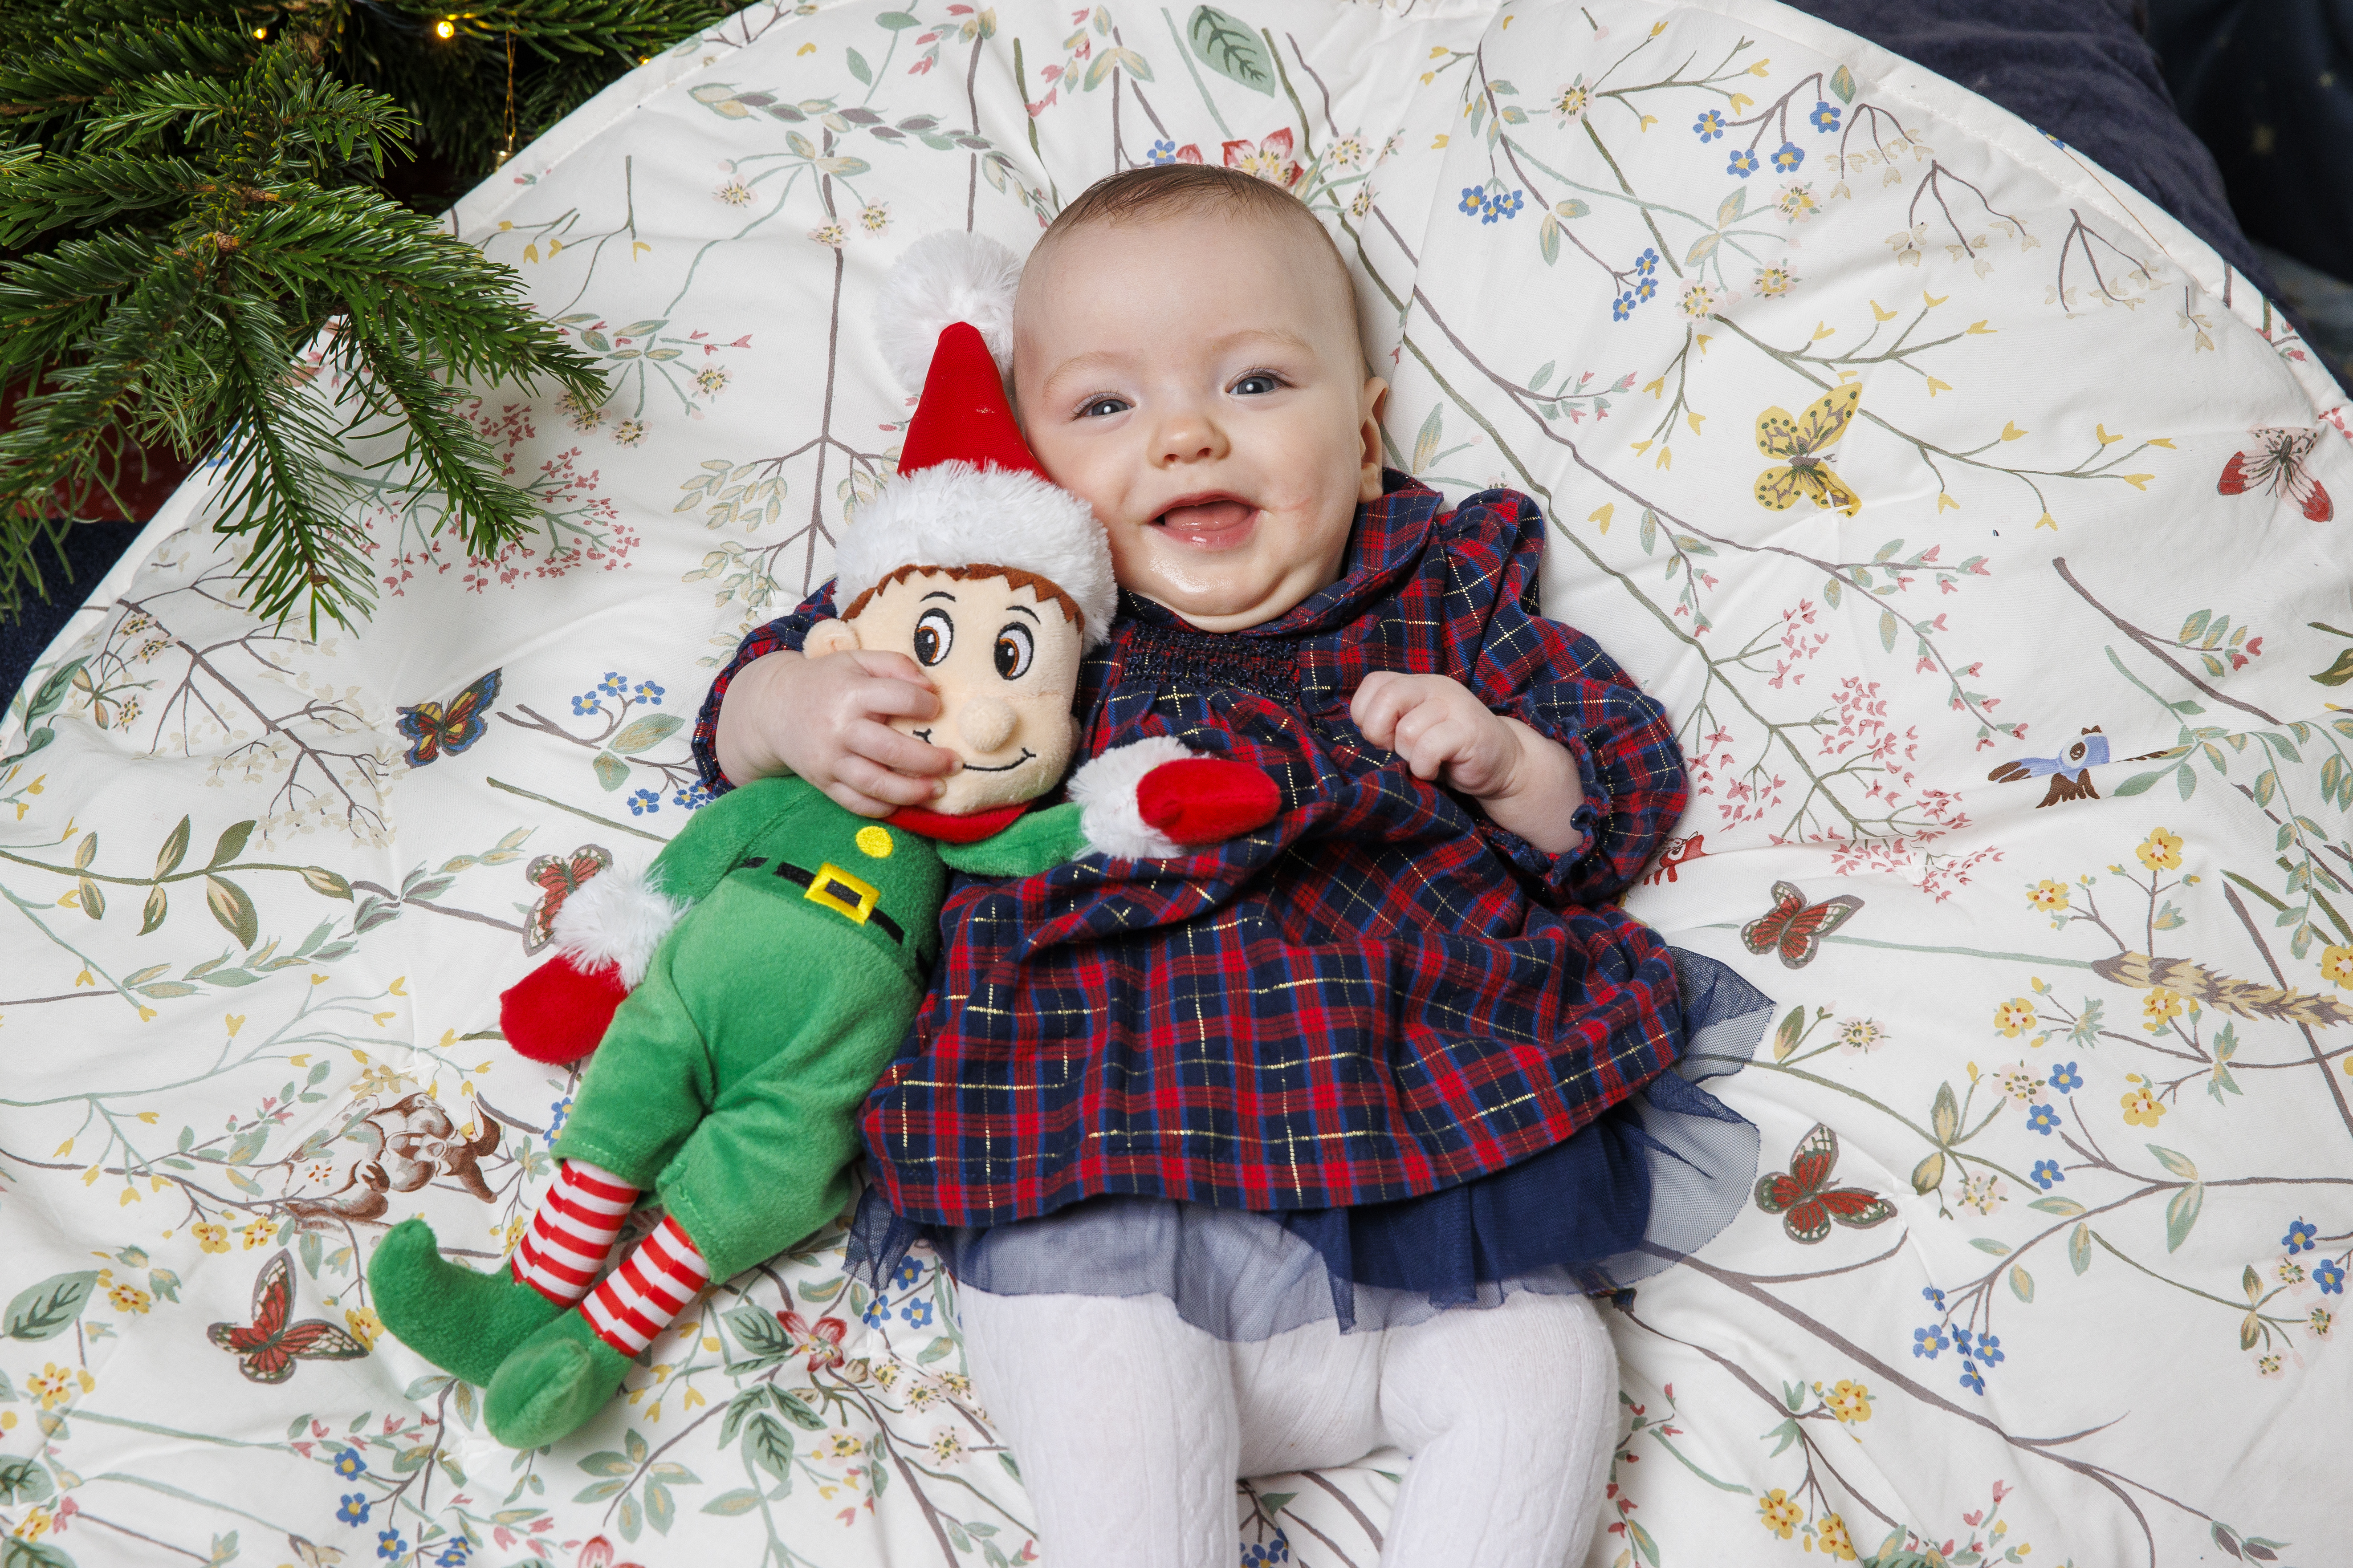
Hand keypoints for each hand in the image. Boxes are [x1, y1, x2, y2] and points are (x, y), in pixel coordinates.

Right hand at [714, 648, 958, 815]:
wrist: (774, 707)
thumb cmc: (827, 682)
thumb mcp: (858, 660)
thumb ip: (896, 665)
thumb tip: (931, 688)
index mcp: (851, 692)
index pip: (900, 698)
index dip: (926, 704)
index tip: (936, 709)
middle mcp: (840, 729)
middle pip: (892, 750)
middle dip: (930, 760)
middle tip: (955, 763)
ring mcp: (830, 760)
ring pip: (876, 784)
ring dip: (913, 791)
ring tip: (938, 789)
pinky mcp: (823, 783)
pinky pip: (856, 803)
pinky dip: (882, 808)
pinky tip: (904, 803)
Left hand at [1349, 671, 1584, 852]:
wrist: (1504, 765)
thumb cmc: (1449, 752)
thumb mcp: (1414, 730)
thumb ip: (1390, 721)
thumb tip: (1361, 733)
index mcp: (1417, 684)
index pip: (1374, 683)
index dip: (1365, 713)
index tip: (1380, 737)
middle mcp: (1435, 687)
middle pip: (1387, 696)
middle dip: (1379, 731)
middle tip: (1395, 749)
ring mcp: (1454, 707)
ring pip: (1407, 730)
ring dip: (1408, 756)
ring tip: (1426, 760)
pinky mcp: (1468, 731)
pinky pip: (1428, 749)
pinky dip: (1425, 767)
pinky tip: (1437, 769)